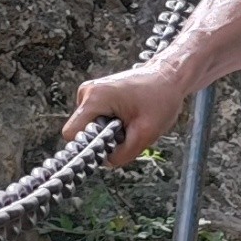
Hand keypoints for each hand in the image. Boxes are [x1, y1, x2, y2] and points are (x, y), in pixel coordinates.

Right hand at [64, 52, 194, 164]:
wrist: (168, 77)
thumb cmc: (161, 99)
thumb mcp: (146, 134)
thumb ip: (123, 153)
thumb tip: (105, 162)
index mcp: (95, 98)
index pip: (71, 133)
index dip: (87, 146)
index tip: (108, 146)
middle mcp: (87, 92)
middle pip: (82, 131)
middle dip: (102, 138)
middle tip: (127, 131)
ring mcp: (90, 92)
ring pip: (89, 126)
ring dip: (108, 131)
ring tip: (130, 121)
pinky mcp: (96, 94)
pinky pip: (96, 119)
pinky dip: (111, 123)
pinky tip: (127, 116)